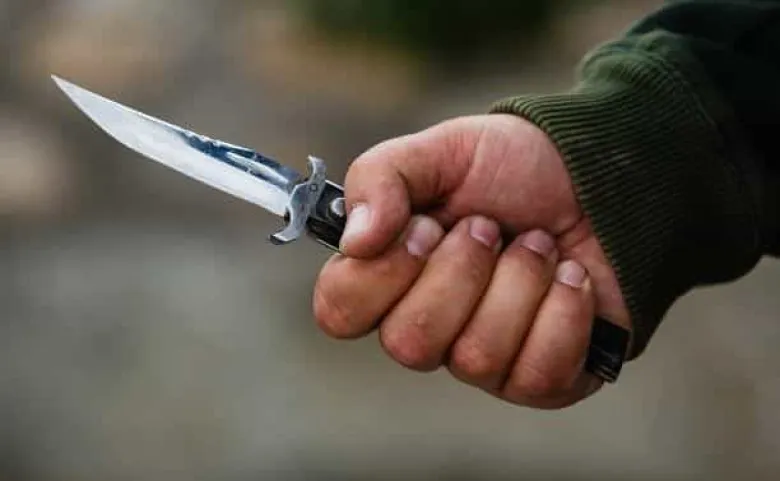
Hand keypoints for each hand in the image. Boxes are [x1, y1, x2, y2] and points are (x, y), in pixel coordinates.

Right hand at [313, 114, 631, 408]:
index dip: (381, 274)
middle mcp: (428, 327)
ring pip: (475, 357)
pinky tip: (570, 277)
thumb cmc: (514, 168)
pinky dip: (563, 309)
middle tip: (488, 227)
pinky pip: (537, 374)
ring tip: (537, 244)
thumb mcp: (442, 150)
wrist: (602, 177)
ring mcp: (483, 360)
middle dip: (461, 271)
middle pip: (409, 343)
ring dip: (518, 281)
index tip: (426, 227)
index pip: (340, 312)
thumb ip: (381, 178)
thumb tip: (355, 241)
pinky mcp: (541, 378)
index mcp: (390, 276)